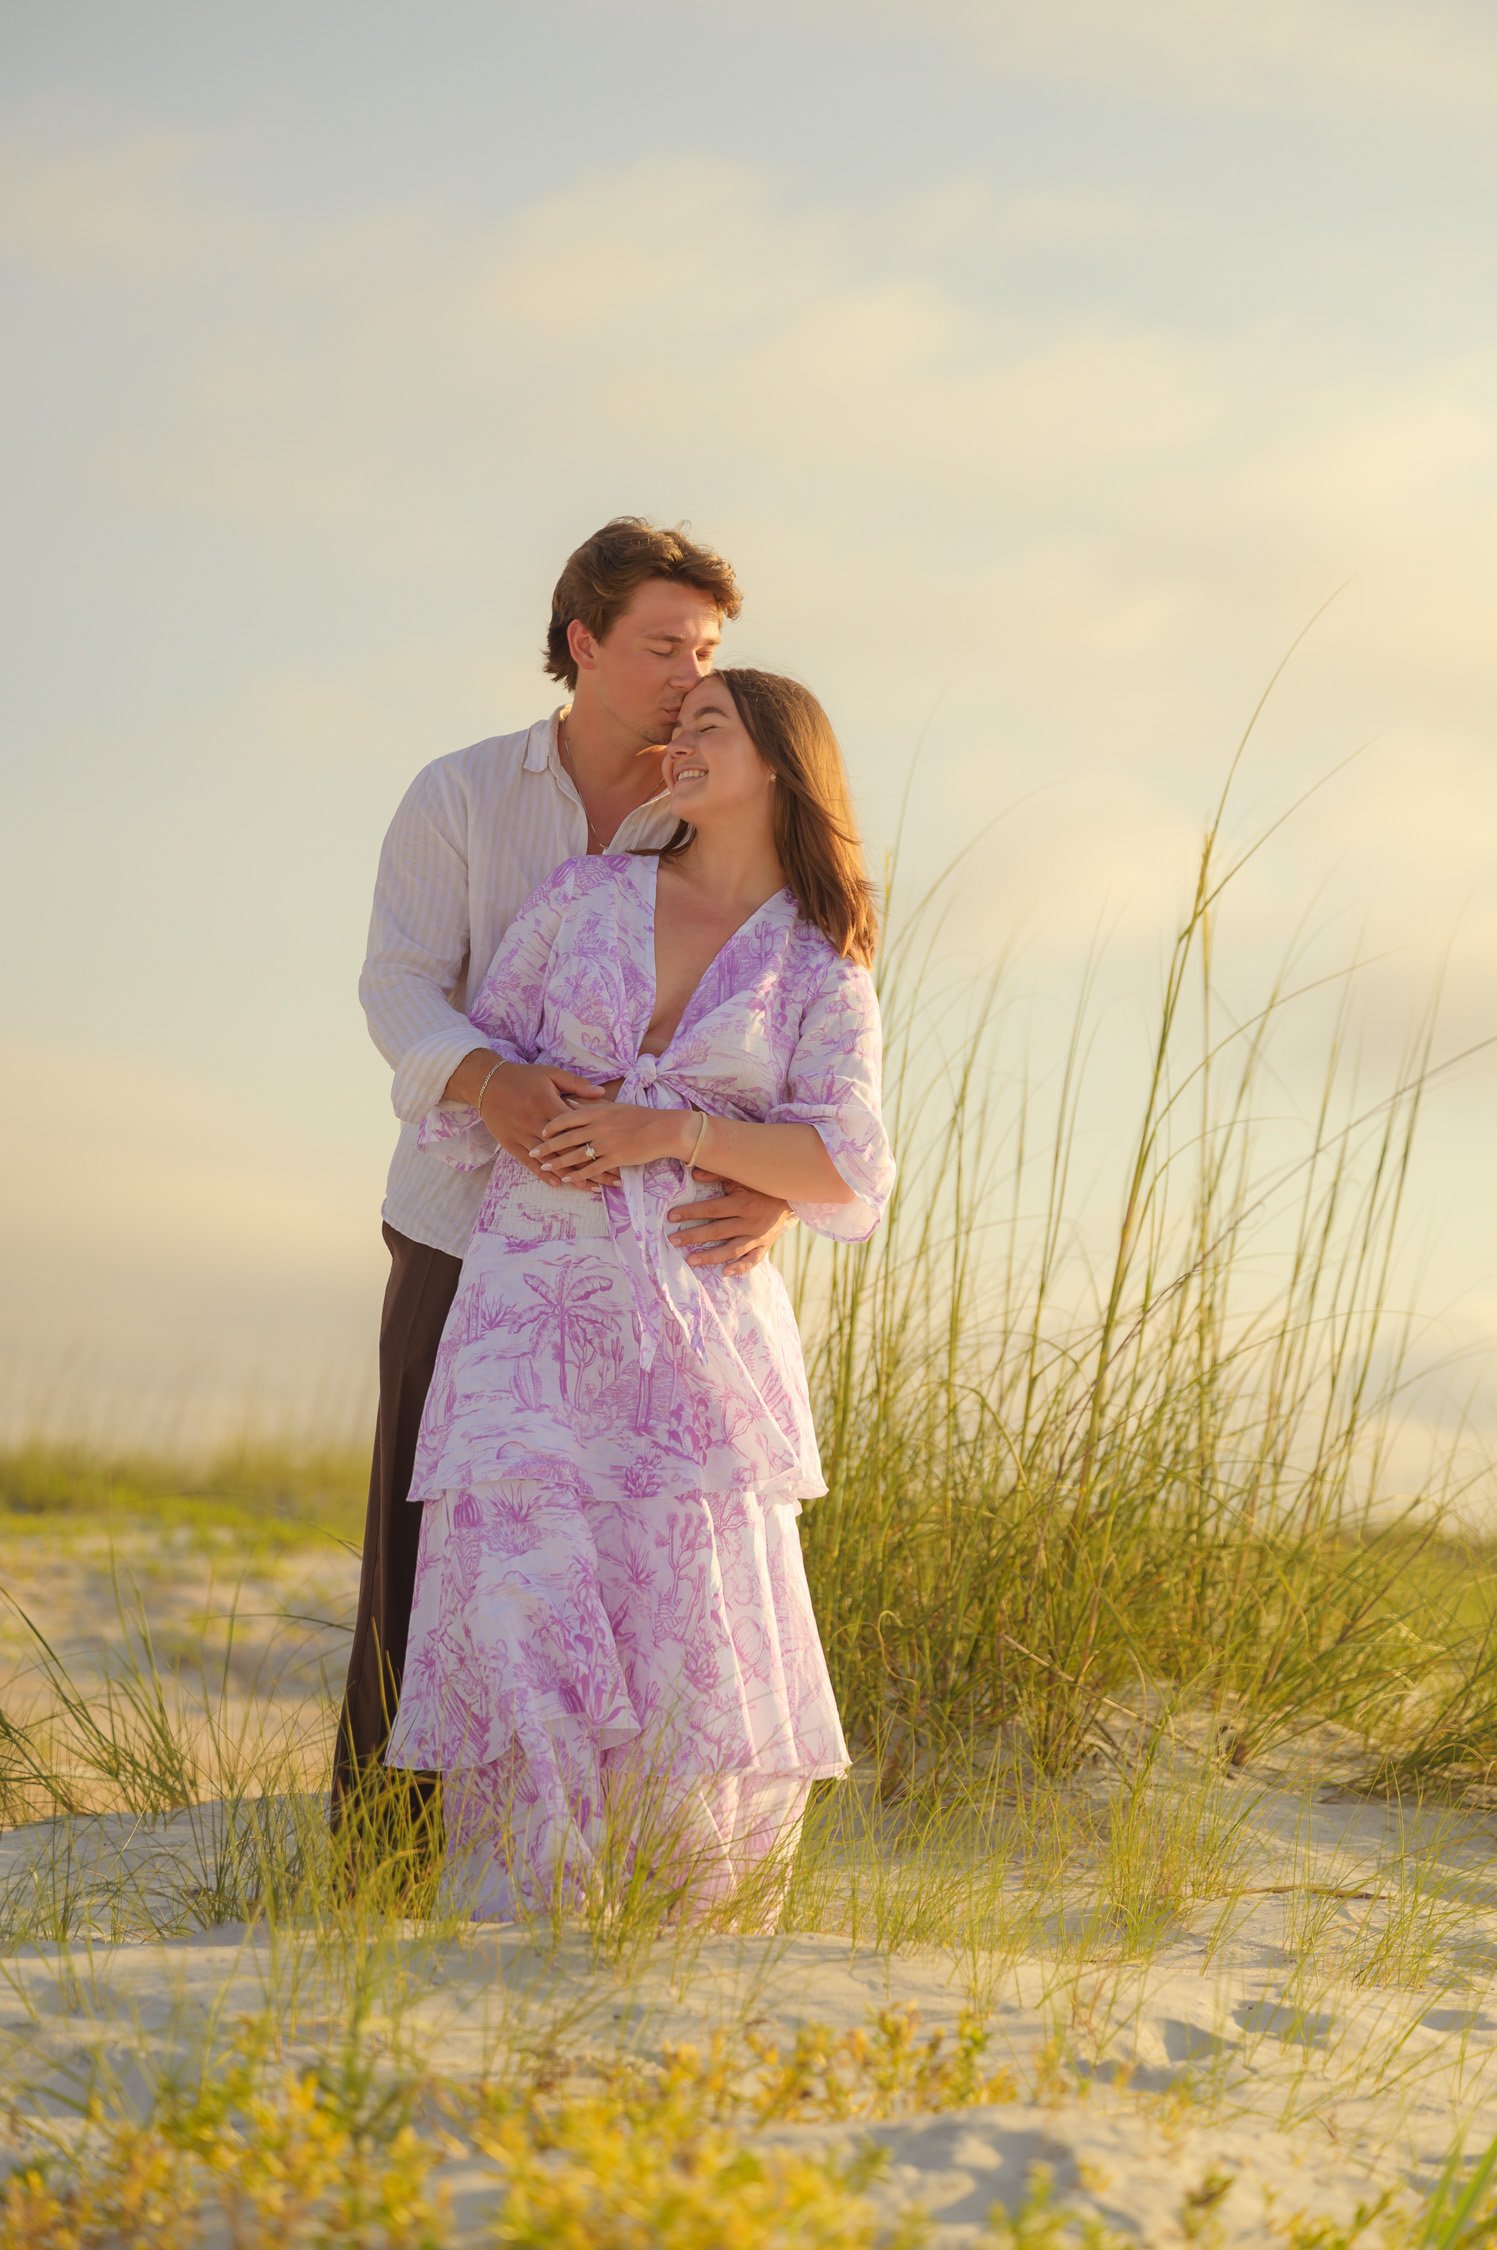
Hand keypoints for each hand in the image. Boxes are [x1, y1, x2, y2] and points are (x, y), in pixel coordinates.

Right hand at [481, 1062, 606, 1179]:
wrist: (488, 1082)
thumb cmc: (523, 1077)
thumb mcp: (551, 1074)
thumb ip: (576, 1085)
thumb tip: (602, 1094)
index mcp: (549, 1104)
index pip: (577, 1128)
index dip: (596, 1143)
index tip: (616, 1153)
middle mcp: (536, 1123)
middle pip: (567, 1150)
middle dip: (590, 1167)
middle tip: (609, 1180)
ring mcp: (523, 1135)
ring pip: (550, 1160)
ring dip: (571, 1176)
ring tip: (590, 1188)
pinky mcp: (511, 1143)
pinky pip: (529, 1163)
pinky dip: (544, 1174)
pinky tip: (558, 1184)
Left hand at [534, 1101, 689, 1183]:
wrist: (663, 1129)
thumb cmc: (640, 1116)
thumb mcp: (614, 1106)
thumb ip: (592, 1105)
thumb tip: (570, 1102)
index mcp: (598, 1111)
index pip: (567, 1117)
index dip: (552, 1126)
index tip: (541, 1132)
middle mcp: (598, 1127)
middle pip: (566, 1138)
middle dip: (547, 1146)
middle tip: (533, 1152)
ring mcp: (606, 1144)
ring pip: (575, 1155)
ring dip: (558, 1162)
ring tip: (545, 1167)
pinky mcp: (615, 1159)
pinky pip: (591, 1168)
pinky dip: (577, 1174)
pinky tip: (566, 1179)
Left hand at [667, 1173, 794, 1274]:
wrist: (792, 1198)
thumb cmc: (761, 1185)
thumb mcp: (742, 1177)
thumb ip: (718, 1174)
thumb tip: (694, 1173)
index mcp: (743, 1203)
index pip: (712, 1209)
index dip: (691, 1212)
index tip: (672, 1216)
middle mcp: (750, 1222)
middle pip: (718, 1231)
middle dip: (694, 1236)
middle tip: (673, 1240)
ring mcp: (758, 1237)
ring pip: (732, 1250)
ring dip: (711, 1256)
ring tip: (690, 1260)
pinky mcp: (765, 1246)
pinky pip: (752, 1261)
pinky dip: (740, 1268)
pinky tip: (724, 1273)